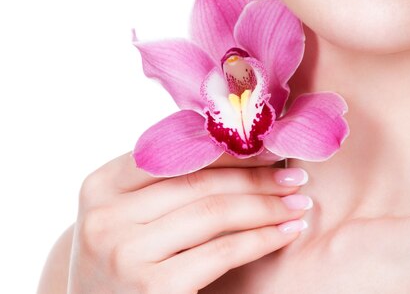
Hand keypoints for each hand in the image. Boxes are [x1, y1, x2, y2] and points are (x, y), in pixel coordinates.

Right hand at [67, 151, 310, 293]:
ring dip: (266, 204)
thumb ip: (167, 178)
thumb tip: (241, 141)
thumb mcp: (129, 213)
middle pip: (200, 182)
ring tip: (298, 200)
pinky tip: (287, 230)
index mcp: (100, 186)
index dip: (230, 149)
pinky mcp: (154, 290)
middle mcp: (105, 218)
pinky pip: (223, 251)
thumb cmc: (125, 258)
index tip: (270, 146)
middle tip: (295, 174)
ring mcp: (126, 255)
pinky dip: (262, 237)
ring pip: (215, 212)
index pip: (176, 153)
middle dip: (256, 175)